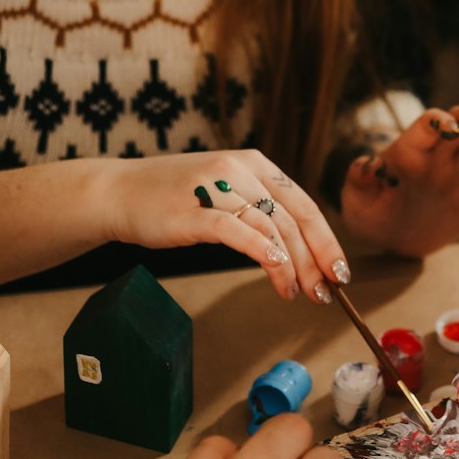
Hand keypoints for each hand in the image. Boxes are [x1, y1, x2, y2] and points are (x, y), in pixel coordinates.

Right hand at [103, 150, 350, 303]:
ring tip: (297, 294)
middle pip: (292, 218)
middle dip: (315, 259)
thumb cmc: (174, 199)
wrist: (119, 191)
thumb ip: (260, 209)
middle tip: (325, 292)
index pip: (303, 204)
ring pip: (270, 228)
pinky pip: (236, 231)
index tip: (340, 272)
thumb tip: (301, 250)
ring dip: (290, 266)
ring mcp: (215, 188)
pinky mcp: (192, 211)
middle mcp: (239, 169)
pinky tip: (275, 271)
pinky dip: (261, 251)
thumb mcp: (225, 191)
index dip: (326, 240)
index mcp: (254, 164)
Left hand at [340, 106, 458, 256]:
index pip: (424, 128)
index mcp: (406, 153)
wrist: (393, 240)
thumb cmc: (370, 216)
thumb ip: (359, 182)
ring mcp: (456, 171)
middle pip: (455, 126)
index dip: (436, 123)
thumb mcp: (356, 202)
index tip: (447, 126)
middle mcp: (435, 156)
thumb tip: (366, 164)